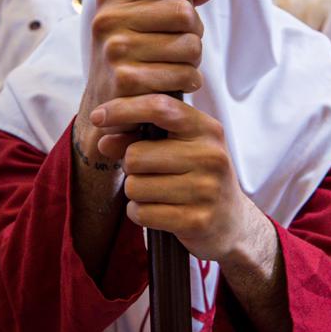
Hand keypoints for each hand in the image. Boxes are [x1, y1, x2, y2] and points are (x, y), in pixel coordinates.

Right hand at [75, 0, 220, 168]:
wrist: (105, 105)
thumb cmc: (133, 54)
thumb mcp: (147, 18)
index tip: (179, 3)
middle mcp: (109, 19)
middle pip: (184, 11)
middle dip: (194, 31)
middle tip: (181, 44)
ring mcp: (115, 50)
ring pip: (191, 45)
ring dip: (194, 60)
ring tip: (177, 64)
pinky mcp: (127, 81)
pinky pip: (185, 74)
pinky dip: (190, 81)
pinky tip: (176, 84)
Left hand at [91, 93, 260, 263]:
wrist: (233, 223)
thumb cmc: (197, 178)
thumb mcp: (177, 149)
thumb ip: (139, 138)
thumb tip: (103, 142)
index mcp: (207, 129)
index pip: (159, 107)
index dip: (123, 109)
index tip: (97, 116)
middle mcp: (210, 156)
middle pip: (136, 155)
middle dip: (131, 167)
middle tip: (150, 174)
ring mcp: (206, 190)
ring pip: (135, 187)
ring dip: (136, 193)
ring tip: (158, 195)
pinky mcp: (197, 221)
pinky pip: (142, 213)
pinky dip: (140, 214)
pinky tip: (159, 213)